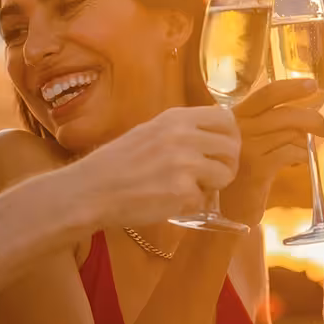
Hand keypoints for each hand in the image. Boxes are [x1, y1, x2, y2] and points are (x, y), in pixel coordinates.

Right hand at [72, 105, 239, 226]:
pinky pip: (203, 199)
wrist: (90, 191)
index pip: (225, 118)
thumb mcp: (149, 132)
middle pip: (232, 147)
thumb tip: (213, 135)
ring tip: (188, 188)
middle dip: (227, 164)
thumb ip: (181, 131)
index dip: (230, 136)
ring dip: (212, 185)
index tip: (223, 150)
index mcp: (176, 118)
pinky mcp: (182, 192)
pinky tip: (168, 202)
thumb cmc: (116, 164)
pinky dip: (190, 204)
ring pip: (225, 174)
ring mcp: (185, 164)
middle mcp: (183, 136)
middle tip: (212, 177)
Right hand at [221, 78, 323, 225]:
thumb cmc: (240, 175)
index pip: (266, 94)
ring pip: (291, 134)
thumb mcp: (247, 144)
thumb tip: (305, 114)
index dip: (292, 88)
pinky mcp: (256, 167)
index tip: (312, 85)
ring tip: (303, 152)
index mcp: (233, 118)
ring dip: (304, 143)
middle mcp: (237, 129)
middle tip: (323, 128)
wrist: (225, 209)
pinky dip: (301, 156)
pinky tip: (299, 162)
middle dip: (312, 117)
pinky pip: (291, 152)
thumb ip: (266, 126)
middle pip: (284, 113)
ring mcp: (245, 148)